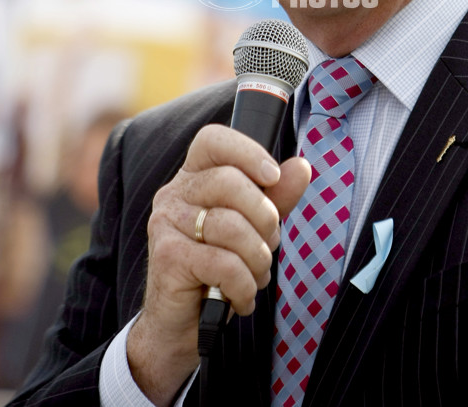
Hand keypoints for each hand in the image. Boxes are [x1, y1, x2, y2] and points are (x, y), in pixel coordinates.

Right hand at [126, 123, 310, 406]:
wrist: (180, 327)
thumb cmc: (218, 270)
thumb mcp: (253, 229)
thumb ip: (276, 197)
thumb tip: (301, 167)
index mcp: (194, 177)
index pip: (213, 139)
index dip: (247, 150)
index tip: (273, 176)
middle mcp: (174, 193)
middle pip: (230, 181)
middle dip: (265, 217)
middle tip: (268, 245)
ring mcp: (166, 223)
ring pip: (231, 226)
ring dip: (257, 258)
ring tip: (255, 276)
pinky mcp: (167, 256)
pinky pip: (224, 263)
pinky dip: (244, 286)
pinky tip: (240, 297)